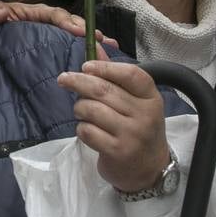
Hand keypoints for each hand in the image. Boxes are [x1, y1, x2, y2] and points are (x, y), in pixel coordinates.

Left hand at [0, 0, 115, 46]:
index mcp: (38, 13)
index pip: (56, 15)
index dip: (68, 21)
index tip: (78, 31)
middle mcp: (51, 22)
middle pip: (74, 23)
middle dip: (88, 32)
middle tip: (101, 40)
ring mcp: (57, 34)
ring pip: (80, 34)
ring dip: (94, 40)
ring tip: (109, 47)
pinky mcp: (59, 46)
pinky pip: (78, 45)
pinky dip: (93, 47)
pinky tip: (109, 53)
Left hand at [58, 60, 169, 193]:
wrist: (149, 169)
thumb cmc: (138, 128)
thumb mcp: (135, 101)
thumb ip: (115, 75)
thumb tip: (95, 47)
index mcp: (151, 97)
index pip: (131, 74)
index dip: (105, 67)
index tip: (86, 66)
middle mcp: (145, 115)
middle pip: (104, 90)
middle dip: (79, 82)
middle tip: (64, 79)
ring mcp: (132, 134)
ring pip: (92, 110)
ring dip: (79, 108)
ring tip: (81, 110)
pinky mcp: (117, 151)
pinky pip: (88, 131)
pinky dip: (82, 128)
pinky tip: (88, 130)